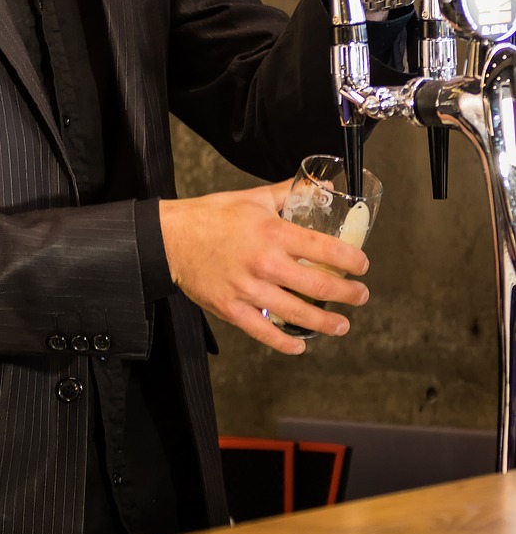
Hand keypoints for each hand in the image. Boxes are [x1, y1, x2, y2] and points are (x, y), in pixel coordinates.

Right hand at [159, 182, 369, 354]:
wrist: (171, 238)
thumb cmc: (212, 215)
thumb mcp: (254, 198)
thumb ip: (290, 193)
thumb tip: (323, 187)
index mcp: (274, 232)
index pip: (326, 249)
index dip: (352, 260)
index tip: (362, 266)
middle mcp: (266, 263)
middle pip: (319, 286)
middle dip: (348, 294)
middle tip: (360, 296)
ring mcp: (249, 289)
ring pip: (297, 314)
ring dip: (326, 323)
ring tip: (341, 325)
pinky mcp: (231, 308)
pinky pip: (264, 332)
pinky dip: (285, 343)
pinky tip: (299, 345)